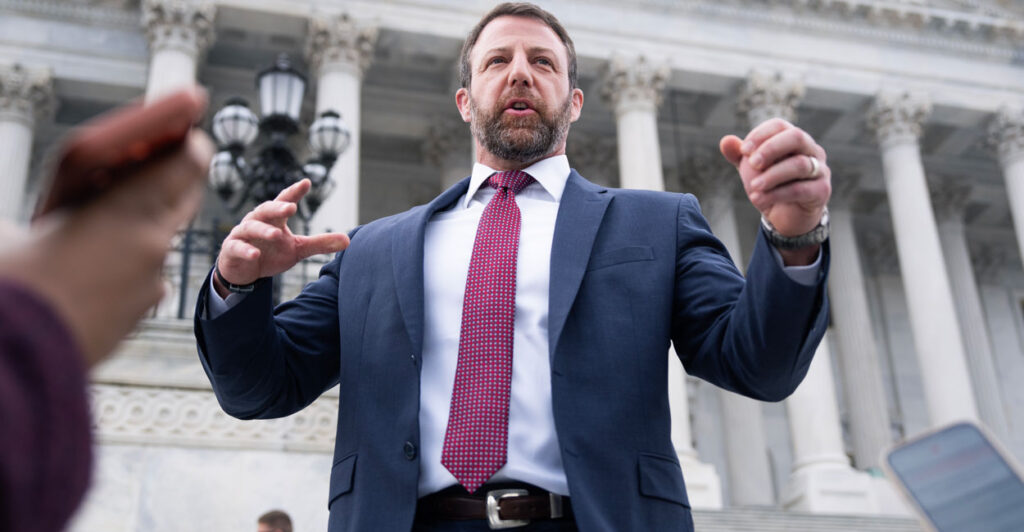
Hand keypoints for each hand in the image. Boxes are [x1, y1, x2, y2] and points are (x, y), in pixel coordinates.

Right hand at [0, 123, 214, 366]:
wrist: (16, 367)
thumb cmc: (14, 290)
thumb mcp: (9, 233)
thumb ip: (39, 210)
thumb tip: (34, 214)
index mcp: (126, 212)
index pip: (187, 163)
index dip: (189, 143)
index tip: (186, 131)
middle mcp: (151, 246)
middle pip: (182, 198)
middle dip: (170, 178)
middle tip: (153, 162)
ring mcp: (150, 283)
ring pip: (159, 238)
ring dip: (142, 223)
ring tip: (105, 217)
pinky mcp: (141, 312)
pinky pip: (143, 275)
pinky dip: (128, 263)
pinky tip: (93, 264)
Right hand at [214, 179, 349, 296]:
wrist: (244, 271)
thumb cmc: (271, 253)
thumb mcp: (298, 249)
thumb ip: (320, 244)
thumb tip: (348, 241)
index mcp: (274, 218)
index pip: (285, 201)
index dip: (294, 192)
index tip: (306, 182)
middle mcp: (257, 221)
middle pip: (266, 209)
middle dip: (278, 207)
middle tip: (291, 207)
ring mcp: (243, 234)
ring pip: (251, 227)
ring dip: (264, 230)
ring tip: (277, 234)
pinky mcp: (232, 249)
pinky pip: (237, 247)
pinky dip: (246, 250)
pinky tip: (255, 255)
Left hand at [720, 118, 830, 263]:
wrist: (787, 216)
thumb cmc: (771, 186)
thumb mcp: (751, 170)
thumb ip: (739, 155)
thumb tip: (725, 141)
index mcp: (793, 139)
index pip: (779, 126)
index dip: (760, 134)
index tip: (743, 150)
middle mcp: (811, 150)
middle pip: (796, 137)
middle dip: (771, 148)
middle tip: (752, 163)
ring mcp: (820, 169)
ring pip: (800, 164)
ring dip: (772, 175)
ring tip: (753, 187)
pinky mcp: (822, 190)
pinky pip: (800, 189)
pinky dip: (776, 194)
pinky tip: (758, 199)